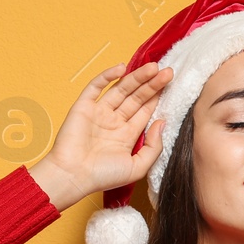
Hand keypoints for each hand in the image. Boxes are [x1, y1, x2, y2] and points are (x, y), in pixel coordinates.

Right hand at [28, 61, 172, 211]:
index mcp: (126, 135)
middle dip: (152, 84)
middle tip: (167, 72)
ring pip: (121, 89)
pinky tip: (122, 68)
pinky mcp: (83, 106)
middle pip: (137, 97)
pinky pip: (95, 86)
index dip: (157, 97)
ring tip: (153, 67)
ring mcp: (99, 112)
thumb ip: (153, 147)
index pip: (145, 110)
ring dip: (136, 77)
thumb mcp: (137, 167)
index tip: (170, 84)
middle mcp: (114, 121)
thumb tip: (162, 123)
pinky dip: (107, 76)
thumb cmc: (103, 176)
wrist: (72, 176)